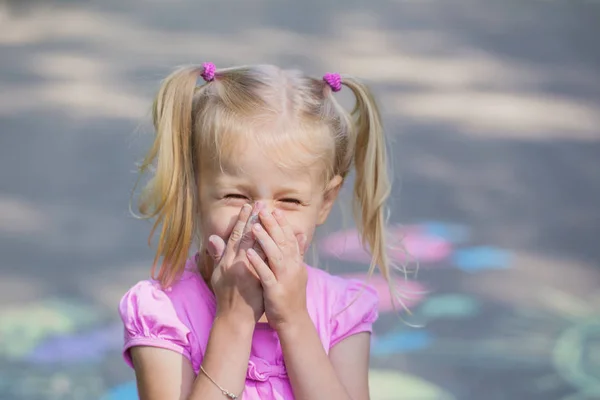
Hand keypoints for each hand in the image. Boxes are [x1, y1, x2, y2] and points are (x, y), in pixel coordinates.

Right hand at [207, 203, 264, 323]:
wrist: (233, 318)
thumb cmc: (226, 296)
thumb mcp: (218, 274)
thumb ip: (218, 255)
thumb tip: (212, 238)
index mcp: (227, 260)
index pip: (235, 235)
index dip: (242, 220)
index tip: (248, 206)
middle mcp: (235, 262)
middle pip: (246, 236)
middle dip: (254, 219)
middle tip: (261, 203)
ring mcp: (246, 271)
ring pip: (256, 245)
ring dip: (263, 229)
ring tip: (269, 215)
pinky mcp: (256, 279)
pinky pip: (264, 260)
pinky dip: (270, 248)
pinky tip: (277, 237)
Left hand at [246, 208, 308, 330]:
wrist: (293, 320)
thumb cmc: (291, 295)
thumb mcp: (296, 271)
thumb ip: (297, 253)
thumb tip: (301, 234)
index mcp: (296, 262)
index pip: (289, 238)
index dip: (282, 223)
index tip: (274, 209)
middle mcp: (293, 268)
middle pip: (282, 242)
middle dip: (272, 225)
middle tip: (262, 209)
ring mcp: (285, 279)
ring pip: (275, 255)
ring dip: (265, 240)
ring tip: (254, 226)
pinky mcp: (276, 291)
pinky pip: (266, 275)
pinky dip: (258, 264)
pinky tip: (249, 254)